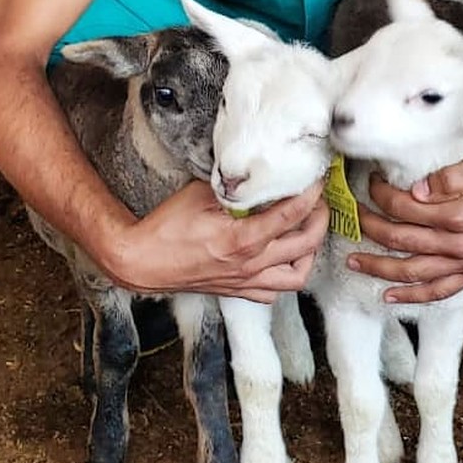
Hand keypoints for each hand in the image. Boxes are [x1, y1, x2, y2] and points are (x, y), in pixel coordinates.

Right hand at [106, 179, 329, 302]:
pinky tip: (284, 256)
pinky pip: (275, 291)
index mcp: (242, 239)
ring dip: (310, 252)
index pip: (291, 215)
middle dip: (320, 219)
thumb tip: (254, 171)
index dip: (310, 194)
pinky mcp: (238, 291)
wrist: (143, 262)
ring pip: (297, 275)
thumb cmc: (167, 227)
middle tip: (318, 201)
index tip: (317, 179)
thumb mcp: (201, 194)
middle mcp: (249, 264)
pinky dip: (288, 273)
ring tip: (308, 230)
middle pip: (305, 244)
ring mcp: (246, 281)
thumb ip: (233, 186)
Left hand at [351, 152, 462, 303]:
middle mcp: (457, 244)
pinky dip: (412, 297)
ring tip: (354, 261)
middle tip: (353, 215)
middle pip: (401, 239)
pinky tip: (390, 296)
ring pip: (412, 272)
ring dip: (379, 268)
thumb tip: (415, 190)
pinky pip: (438, 292)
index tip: (371, 184)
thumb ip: (447, 178)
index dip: (382, 194)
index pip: (404, 207)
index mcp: (457, 214)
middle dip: (371, 226)